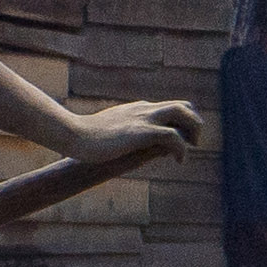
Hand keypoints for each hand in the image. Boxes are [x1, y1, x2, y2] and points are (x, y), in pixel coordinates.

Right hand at [54, 99, 204, 160]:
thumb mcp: (112, 134)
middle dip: (194, 123)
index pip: (170, 107)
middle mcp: (144, 109)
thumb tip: (134, 146)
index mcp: (137, 109)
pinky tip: (179, 161)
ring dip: (194, 131)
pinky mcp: (143, 131)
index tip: (181, 138)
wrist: (72, 135)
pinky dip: (182, 149)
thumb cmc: (85, 139)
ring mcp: (144, 118)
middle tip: (193, 142)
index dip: (182, 121)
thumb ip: (128, 135)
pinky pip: (174, 136)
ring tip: (191, 148)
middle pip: (184, 106)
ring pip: (185, 113)